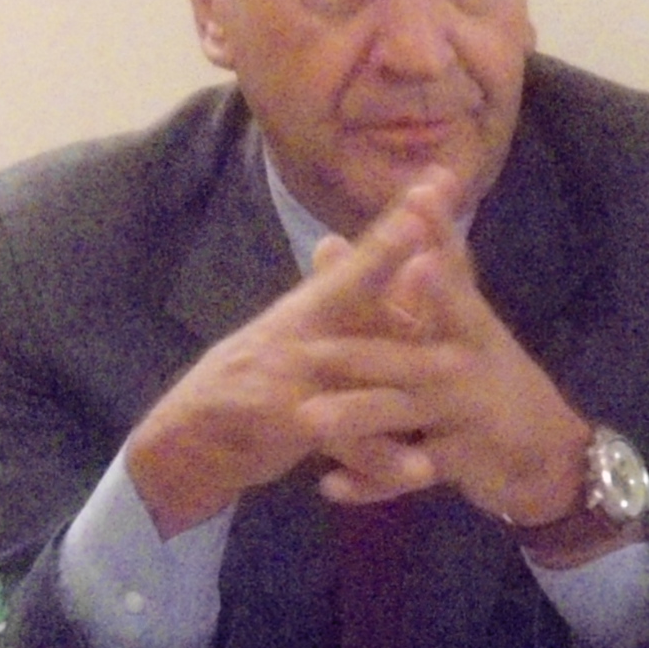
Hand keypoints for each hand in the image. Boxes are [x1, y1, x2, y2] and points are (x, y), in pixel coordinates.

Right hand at [122, 177, 465, 532]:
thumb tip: (344, 241)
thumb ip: (329, 294)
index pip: (366, 253)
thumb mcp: (294, 332)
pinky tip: (423, 469)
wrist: (191, 435)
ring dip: (401, 366)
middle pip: (357, 287)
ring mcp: (288, 372)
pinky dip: (382, 459)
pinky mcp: (281, 421)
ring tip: (457, 367)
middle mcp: (302, 327)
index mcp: (313, 304)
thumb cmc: (257, 379)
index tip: (441, 178)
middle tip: (444, 248)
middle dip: (398, 263)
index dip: (402, 217)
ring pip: (355, 366)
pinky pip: (341, 440)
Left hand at [316, 190, 601, 537]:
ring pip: (401, 415)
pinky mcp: (462, 459)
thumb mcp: (475, 328)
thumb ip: (443, 274)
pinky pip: (407, 473)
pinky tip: (331, 486)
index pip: (452, 274)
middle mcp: (468, 363)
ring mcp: (466, 413)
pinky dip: (370, 482)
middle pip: (409, 355)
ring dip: (355, 418)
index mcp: (470, 326)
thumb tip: (420, 204)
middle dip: (362, 354)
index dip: (435, 239)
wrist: (551, 456)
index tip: (414, 204)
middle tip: (309, 352)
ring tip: (309, 421)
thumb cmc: (497, 383)